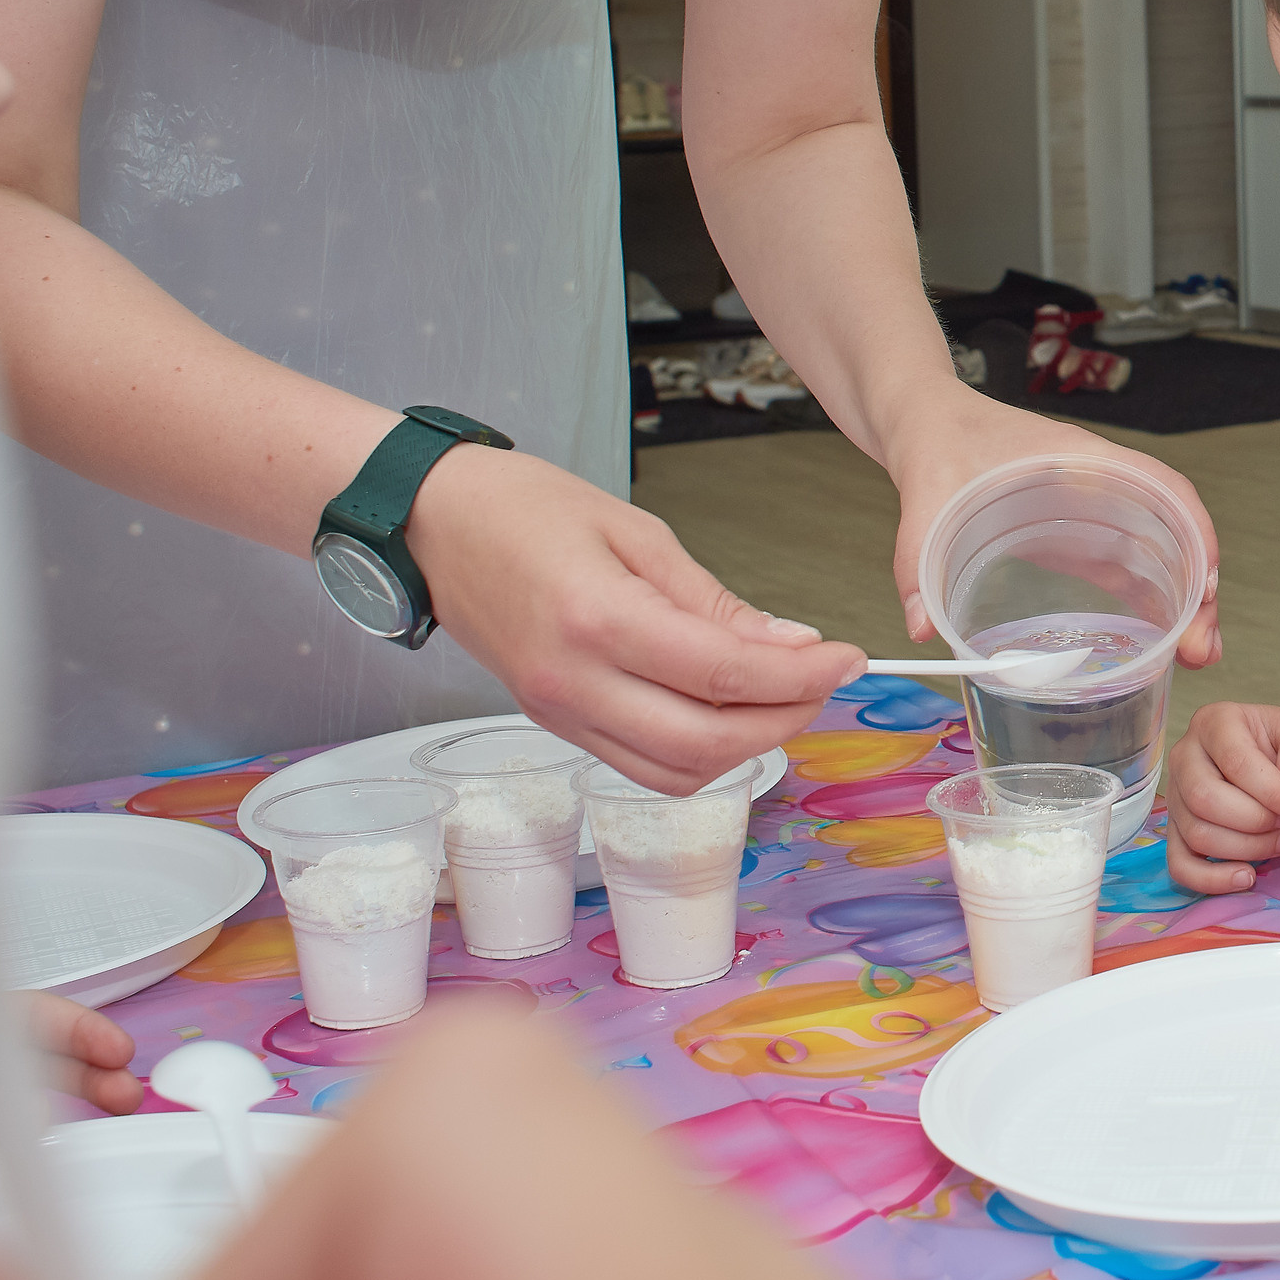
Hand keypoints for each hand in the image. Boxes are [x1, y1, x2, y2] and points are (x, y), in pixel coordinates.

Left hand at [0, 994, 142, 1172]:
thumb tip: (31, 1115)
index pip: (18, 1018)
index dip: (74, 1031)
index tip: (114, 1052)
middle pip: (31, 1071)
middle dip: (85, 1080)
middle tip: (125, 1098)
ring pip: (16, 1126)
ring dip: (60, 1132)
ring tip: (99, 1144)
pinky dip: (21, 1182)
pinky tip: (42, 1190)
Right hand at [409, 442, 865, 791]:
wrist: (430, 524)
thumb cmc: (523, 507)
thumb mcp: (633, 529)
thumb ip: (711, 599)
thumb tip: (789, 643)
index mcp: (598, 619)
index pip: (726, 673)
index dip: (802, 675)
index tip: (848, 657)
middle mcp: (575, 682)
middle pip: (706, 742)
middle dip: (785, 718)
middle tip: (826, 680)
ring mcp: (558, 713)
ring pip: (675, 772)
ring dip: (744, 748)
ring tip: (784, 697)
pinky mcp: (553, 723)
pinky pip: (639, 767)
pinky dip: (697, 756)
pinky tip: (727, 714)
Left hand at [883, 380, 1219, 664]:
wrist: (923, 423)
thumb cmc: (936, 439)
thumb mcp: (925, 495)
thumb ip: (917, 559)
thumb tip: (919, 627)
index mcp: (1079, 460)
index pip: (1163, 488)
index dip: (1194, 533)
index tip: (1205, 583)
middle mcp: (1098, 483)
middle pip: (1172, 531)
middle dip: (1197, 587)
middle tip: (1200, 648)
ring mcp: (1091, 510)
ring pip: (1157, 553)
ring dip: (1181, 600)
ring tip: (1194, 655)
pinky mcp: (1074, 534)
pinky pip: (1127, 566)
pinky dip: (1149, 601)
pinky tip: (1155, 641)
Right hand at [1166, 699, 1279, 893]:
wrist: (1271, 765)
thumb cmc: (1279, 747)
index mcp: (1214, 723)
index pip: (1236, 761)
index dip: (1272, 791)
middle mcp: (1185, 757)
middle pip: (1205, 799)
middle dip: (1256, 822)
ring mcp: (1175, 797)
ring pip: (1197, 834)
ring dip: (1246, 849)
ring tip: (1278, 841)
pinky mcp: (1175, 831)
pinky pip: (1180, 864)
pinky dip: (1213, 879)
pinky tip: (1246, 876)